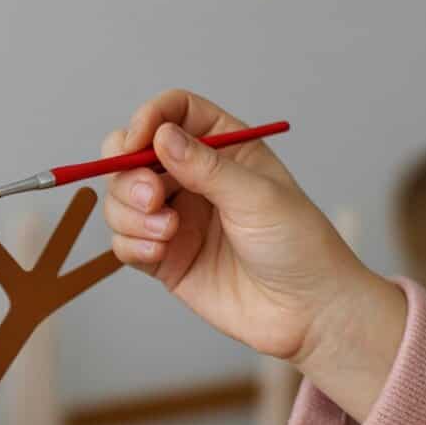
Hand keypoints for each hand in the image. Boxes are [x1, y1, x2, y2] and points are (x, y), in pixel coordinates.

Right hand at [103, 89, 405, 421]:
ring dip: (130, 214)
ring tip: (166, 233)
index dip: (147, 120)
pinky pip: (124, 241)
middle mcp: (194, 178)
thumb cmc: (297, 245)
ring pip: (120, 199)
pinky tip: (160, 253)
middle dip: (128, 174)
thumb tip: (161, 135)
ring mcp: (175, 218)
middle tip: (151, 198)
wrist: (305, 312)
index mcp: (223, 148)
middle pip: (131, 155)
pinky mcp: (163, 258)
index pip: (173, 113)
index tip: (135, 143)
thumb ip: (206, 166)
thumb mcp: (257, 196)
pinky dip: (132, 243)